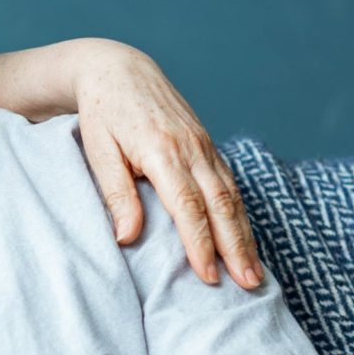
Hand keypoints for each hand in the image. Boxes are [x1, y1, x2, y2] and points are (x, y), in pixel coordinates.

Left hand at [69, 40, 260, 287]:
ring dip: (245, 235)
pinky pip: (230, 182)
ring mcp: (204, 144)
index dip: (200, 243)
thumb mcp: (99, 151)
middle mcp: (192, 148)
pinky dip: (240, 213)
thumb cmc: (102, 113)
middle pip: (222, 205)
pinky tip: (245, 237)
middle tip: (249, 285)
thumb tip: (127, 238)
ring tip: (254, 272)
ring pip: (233, 195)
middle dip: (236, 248)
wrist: (118, 69)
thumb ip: (116, 194)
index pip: (189, 206)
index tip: (207, 276)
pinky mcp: (207, 143)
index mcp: (163, 151)